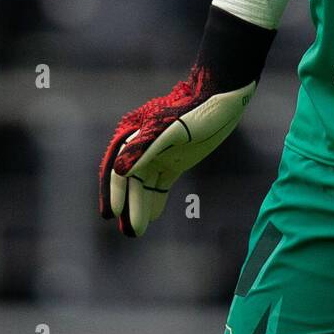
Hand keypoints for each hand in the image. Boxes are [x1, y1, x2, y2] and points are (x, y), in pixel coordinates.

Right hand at [99, 78, 254, 236]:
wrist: (221, 100)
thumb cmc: (196, 110)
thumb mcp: (172, 129)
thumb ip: (145, 148)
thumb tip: (119, 171)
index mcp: (137, 136)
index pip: (119, 169)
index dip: (114, 191)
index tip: (111, 213)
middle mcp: (145, 147)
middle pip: (131, 181)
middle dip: (128, 206)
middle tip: (129, 233)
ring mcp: (160, 155)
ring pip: (145, 185)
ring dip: (140, 206)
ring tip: (136, 231)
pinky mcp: (175, 161)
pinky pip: (161, 183)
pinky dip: (156, 198)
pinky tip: (153, 216)